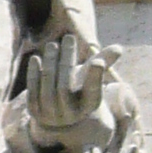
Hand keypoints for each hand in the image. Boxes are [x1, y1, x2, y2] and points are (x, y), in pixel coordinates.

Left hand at [26, 31, 116, 152]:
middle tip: (69, 38)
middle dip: (66, 61)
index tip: (97, 62)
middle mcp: (71, 113)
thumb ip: (103, 62)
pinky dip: (34, 74)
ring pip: (49, 89)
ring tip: (52, 45)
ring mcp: (51, 114)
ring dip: (50, 64)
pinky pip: (33, 92)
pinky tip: (36, 58)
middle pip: (65, 88)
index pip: (93, 92)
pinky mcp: (34, 112)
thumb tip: (119, 48)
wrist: (57, 113)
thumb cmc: (78, 88)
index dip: (95, 78)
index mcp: (88, 105)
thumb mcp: (90, 76)